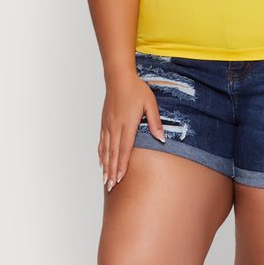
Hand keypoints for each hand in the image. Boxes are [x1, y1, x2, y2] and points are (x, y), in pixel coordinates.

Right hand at [98, 73, 164, 191]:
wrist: (119, 78)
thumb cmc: (136, 89)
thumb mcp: (151, 104)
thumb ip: (155, 122)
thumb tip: (162, 139)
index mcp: (127, 124)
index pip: (125, 150)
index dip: (122, 166)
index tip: (120, 179)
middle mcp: (115, 127)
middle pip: (113, 154)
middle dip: (112, 172)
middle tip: (111, 186)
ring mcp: (108, 126)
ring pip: (106, 150)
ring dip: (106, 166)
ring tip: (105, 180)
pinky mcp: (104, 123)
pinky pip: (102, 142)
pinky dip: (101, 154)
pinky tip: (101, 162)